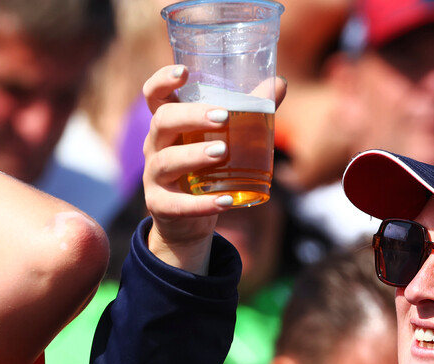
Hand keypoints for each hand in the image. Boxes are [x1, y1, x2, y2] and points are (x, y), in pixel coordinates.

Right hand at [141, 65, 286, 272]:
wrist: (188, 221)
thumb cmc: (206, 170)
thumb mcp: (223, 139)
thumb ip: (249, 111)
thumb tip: (279, 83)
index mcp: (168, 125)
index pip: (154, 95)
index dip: (162, 80)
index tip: (184, 71)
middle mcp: (155, 146)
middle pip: (162, 121)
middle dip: (191, 116)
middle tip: (223, 117)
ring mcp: (154, 176)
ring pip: (167, 161)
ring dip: (195, 155)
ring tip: (223, 152)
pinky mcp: (160, 205)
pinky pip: (178, 204)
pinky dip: (203, 204)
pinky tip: (227, 202)